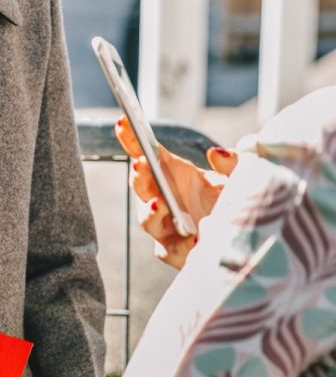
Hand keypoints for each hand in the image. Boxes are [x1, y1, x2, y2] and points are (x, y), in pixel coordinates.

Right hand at [115, 117, 237, 270]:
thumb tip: (215, 153)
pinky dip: (177, 246)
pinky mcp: (178, 253)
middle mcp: (167, 200)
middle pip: (142, 188)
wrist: (254, 239)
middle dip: (139, 176)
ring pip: (147, 221)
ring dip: (150, 212)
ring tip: (158, 204)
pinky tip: (192, 241)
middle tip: (142, 164)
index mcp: (178, 176)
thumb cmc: (241, 204)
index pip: (149, 156)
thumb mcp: (244, 179)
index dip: (133, 140)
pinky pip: (168, 251)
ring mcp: (169, 228)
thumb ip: (234, 164)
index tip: (124, 123)